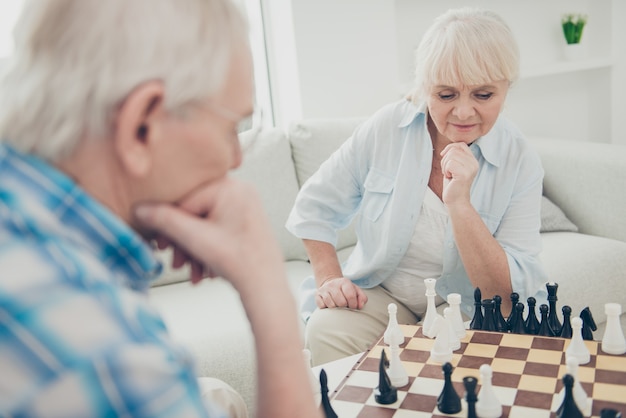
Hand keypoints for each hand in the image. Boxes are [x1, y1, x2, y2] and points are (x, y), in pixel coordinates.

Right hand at [134, 177, 284, 293]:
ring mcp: (246, 205)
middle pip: (195, 212)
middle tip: (175, 261)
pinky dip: (208, 249)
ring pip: (205, 224)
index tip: (162, 245)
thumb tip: (139, 208)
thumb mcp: (194, 239)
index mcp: (230, 187)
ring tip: (191, 270)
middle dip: (183, 241)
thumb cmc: (239, 262)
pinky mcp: (247, 221)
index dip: (170, 225)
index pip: (185, 200)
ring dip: (194, 249)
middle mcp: (241, 190)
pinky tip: (204, 270)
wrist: (267, 287)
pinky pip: (218, 229)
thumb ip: (164, 220)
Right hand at [316, 277, 366, 308]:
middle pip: (341, 302)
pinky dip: (327, 308)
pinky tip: (330, 305)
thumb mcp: (356, 290)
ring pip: (331, 305)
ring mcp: (324, 289)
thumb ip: (362, 297)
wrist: (330, 283)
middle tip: (345, 306)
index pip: (350, 296)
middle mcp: (333, 284)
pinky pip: (322, 306)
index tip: (353, 307)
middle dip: (344, 307)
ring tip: (338, 306)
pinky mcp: (317, 295)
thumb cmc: (346, 290)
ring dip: (336, 309)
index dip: (353, 304)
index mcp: (344, 282)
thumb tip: (360, 306)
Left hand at [440, 143, 478, 205]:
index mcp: (473, 161)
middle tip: (447, 170)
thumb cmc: (453, 184)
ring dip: (444, 165)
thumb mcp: (455, 167)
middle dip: (445, 159)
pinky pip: (449, 164)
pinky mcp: (464, 174)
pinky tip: (450, 178)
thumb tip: (448, 148)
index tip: (444, 156)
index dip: (450, 148)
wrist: (456, 201)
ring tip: (449, 174)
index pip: (461, 144)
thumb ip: (455, 156)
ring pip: (450, 156)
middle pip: (454, 149)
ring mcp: (470, 168)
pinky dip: (445, 170)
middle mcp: (474, 163)